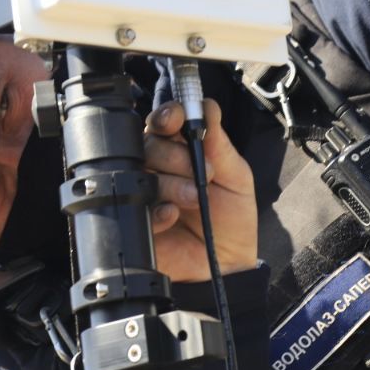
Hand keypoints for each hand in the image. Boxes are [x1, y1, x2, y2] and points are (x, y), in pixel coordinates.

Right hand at [144, 99, 256, 281]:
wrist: (226, 263)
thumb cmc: (230, 219)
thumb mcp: (235, 177)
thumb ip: (219, 144)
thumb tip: (208, 106)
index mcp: (180, 149)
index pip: (163, 121)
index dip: (167, 115)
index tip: (177, 119)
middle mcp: (158, 167)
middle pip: (148, 143)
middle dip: (175, 155)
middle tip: (204, 173)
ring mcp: (144, 193)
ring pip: (141, 171)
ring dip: (172, 182)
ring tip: (196, 198)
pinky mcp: (136, 220)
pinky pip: (134, 205)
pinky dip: (157, 208)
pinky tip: (173, 215)